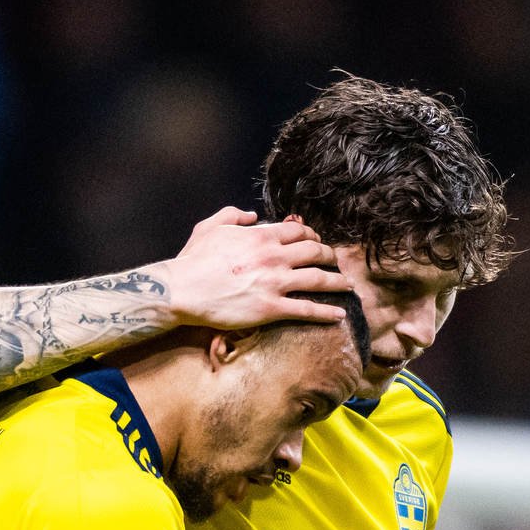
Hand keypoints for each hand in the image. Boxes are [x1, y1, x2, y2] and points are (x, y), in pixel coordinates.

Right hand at [163, 207, 346, 328]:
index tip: (316, 241)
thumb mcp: (210, 226)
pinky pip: (307, 310)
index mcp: (261, 237)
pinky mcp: (271, 308)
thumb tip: (252, 214)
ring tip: (347, 285)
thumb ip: (233, 215)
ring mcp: (275, 284)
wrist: (182, 290)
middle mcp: (274, 258)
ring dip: (337, 282)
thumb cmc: (193, 260)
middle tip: (335, 261)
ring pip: (318, 279)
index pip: (299, 232)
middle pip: (315, 252)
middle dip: (329, 255)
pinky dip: (327, 313)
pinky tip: (340, 315)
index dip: (312, 235)